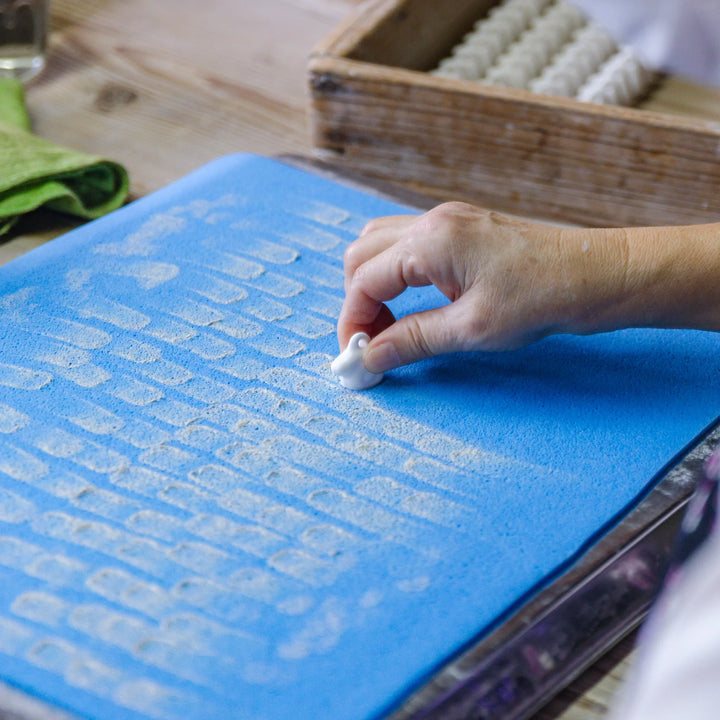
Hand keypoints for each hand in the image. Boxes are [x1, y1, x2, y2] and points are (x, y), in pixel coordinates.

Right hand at [338, 202, 630, 372]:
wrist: (596, 274)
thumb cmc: (542, 297)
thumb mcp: (472, 329)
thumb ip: (414, 340)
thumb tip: (371, 357)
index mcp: (431, 242)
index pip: (365, 280)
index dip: (352, 321)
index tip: (356, 356)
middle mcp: (433, 221)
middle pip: (362, 255)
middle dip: (357, 300)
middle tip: (372, 341)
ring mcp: (447, 220)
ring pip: (382, 245)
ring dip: (374, 284)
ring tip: (389, 323)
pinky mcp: (461, 228)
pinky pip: (408, 244)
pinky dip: (396, 274)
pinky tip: (413, 302)